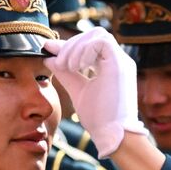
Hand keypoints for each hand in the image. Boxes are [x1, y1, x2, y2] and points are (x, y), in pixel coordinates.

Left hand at [43, 27, 147, 157]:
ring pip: (97, 34)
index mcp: (111, 66)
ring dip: (77, 48)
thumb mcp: (78, 90)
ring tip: (68, 67)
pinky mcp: (120, 64)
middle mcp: (119, 60)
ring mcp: (122, 61)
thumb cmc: (99, 118)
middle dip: (71, 45)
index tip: (48, 49)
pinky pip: (101, 42)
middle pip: (93, 34)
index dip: (68, 45)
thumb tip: (49, 58)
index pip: (89, 44)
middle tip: (58, 63)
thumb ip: (66, 74)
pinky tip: (77, 67)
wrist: (112, 135)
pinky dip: (85, 51)